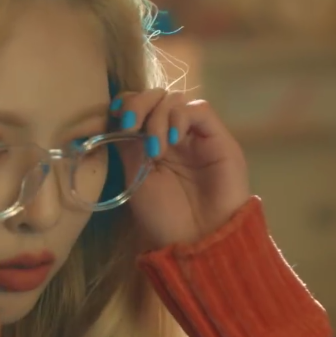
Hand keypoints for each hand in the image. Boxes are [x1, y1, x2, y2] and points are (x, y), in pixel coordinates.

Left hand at [114, 89, 249, 246]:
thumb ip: (128, 146)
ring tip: (155, 150)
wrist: (197, 240)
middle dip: (139, 104)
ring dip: (157, 118)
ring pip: (175, 100)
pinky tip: (173, 141)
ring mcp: (196, 135)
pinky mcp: (218, 138)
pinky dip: (180, 118)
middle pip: (155, 97)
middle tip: (130, 126)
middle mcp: (173, 135)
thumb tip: (118, 116)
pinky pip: (199, 109)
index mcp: (150, 143)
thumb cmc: (164, 217)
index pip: (139, 106)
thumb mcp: (135, 179)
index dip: (127, 104)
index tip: (116, 117)